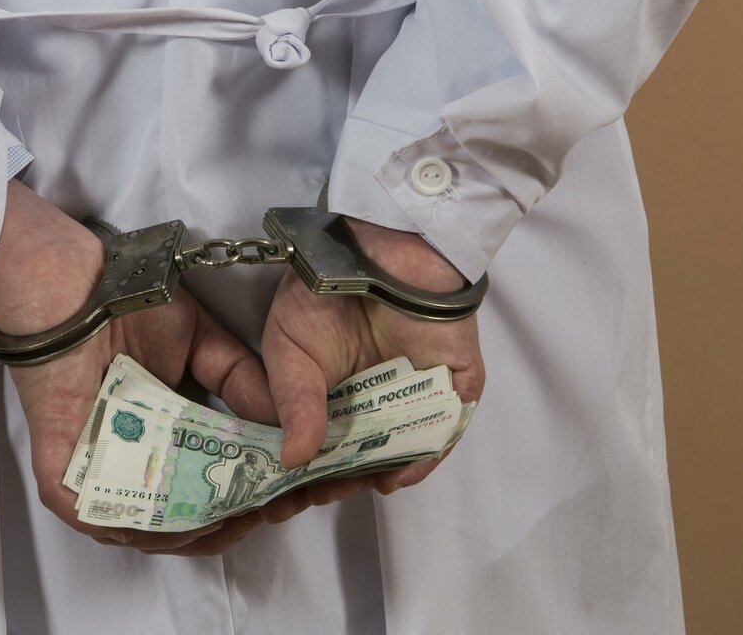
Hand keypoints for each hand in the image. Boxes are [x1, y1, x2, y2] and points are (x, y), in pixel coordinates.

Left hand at [0, 181, 277, 554]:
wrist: (75, 286)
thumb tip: (286, 426)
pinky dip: (122, 522)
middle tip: (250, 516)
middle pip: (168, 517)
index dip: (234, 499)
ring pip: (131, 525)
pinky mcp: (57, 464)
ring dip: (177, 532)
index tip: (270, 498)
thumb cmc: (132, 305)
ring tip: (216, 520)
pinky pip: (85, 512)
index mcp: (158, 433)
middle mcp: (124, 455)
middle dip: (213, 526)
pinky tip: (162, 517)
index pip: (195, 484)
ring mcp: (90, 463)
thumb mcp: (206, 343)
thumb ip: (242, 381)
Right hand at [255, 217, 485, 521]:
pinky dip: (423, 455)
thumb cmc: (322, 292)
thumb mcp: (288, 350)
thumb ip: (294, 405)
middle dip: (343, 478)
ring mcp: (415, 393)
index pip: (322, 443)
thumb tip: (291, 461)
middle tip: (324, 493)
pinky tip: (398, 471)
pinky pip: (444, 430)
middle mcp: (374, 397)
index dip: (309, 471)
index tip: (292, 493)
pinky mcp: (454, 385)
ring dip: (380, 471)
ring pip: (402, 447)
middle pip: (362, 452)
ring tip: (357, 486)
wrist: (379, 248)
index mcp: (332, 391)